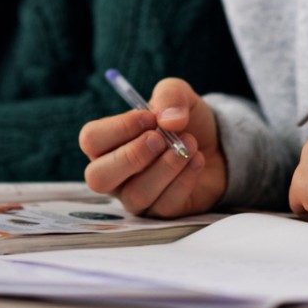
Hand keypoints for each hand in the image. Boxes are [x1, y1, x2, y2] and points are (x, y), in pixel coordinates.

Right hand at [78, 77, 224, 216]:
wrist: (215, 145)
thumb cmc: (182, 121)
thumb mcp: (178, 95)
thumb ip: (170, 96)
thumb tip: (169, 120)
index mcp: (106, 143)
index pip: (91, 140)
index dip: (118, 128)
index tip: (149, 117)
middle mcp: (113, 174)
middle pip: (99, 177)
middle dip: (132, 156)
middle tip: (160, 139)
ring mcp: (135, 197)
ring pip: (137, 194)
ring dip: (166, 167)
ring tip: (190, 144)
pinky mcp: (161, 212)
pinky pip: (166, 205)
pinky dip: (185, 179)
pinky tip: (197, 160)